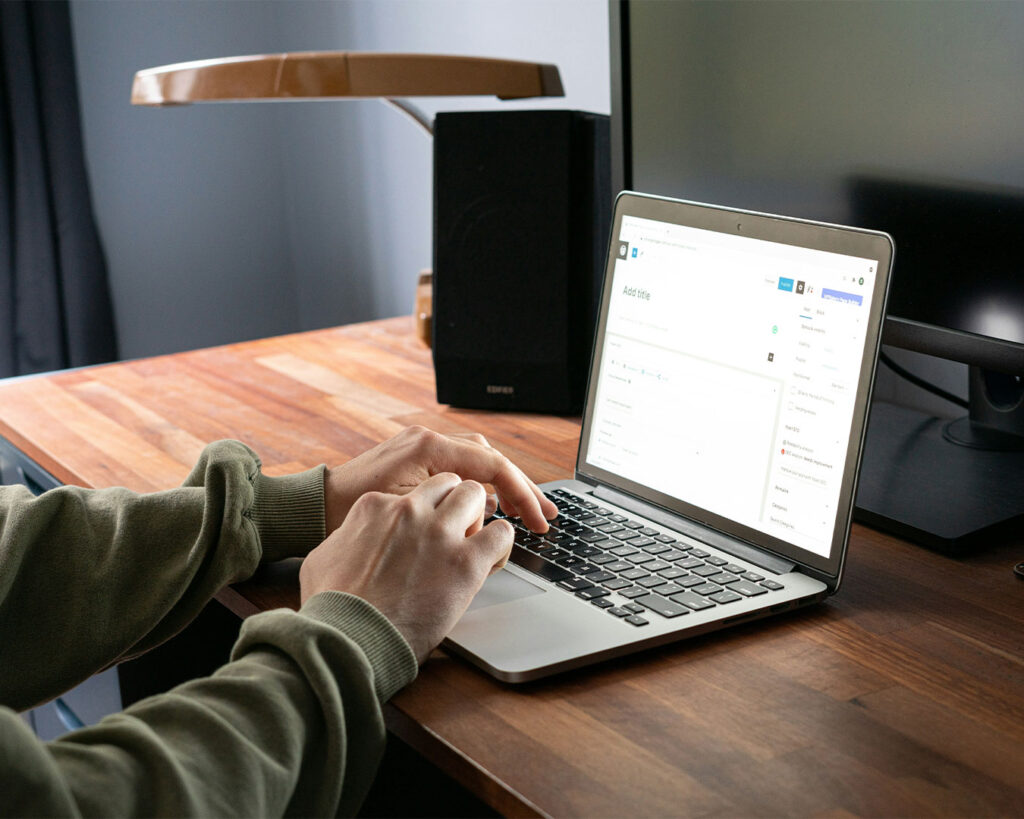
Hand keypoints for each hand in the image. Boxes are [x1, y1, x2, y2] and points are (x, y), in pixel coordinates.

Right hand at [300, 473, 512, 662]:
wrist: (348, 639)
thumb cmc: (333, 607)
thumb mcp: (324, 558)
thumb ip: (348, 538)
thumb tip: (353, 539)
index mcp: (375, 505)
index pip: (415, 492)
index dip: (424, 515)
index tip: (425, 535)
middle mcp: (409, 510)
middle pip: (448, 483)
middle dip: (454, 504)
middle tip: (454, 533)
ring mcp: (438, 532)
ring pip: (475, 495)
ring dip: (478, 517)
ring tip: (472, 544)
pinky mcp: (465, 561)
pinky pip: (501, 532)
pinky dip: (500, 544)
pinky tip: (489, 560)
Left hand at [324, 426, 555, 534]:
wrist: (314, 505)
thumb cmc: (349, 512)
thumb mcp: (403, 513)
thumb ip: (448, 511)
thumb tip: (491, 521)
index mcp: (427, 448)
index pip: (491, 466)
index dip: (521, 495)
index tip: (538, 521)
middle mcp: (427, 440)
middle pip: (491, 459)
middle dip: (522, 488)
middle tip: (546, 515)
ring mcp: (422, 447)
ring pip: (478, 460)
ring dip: (504, 485)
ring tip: (525, 511)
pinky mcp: (416, 460)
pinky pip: (461, 467)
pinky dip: (481, 485)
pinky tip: (492, 506)